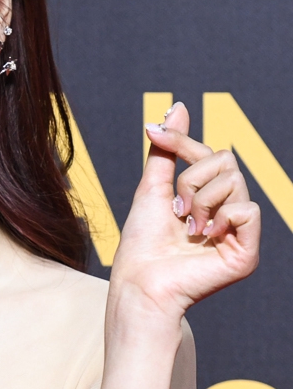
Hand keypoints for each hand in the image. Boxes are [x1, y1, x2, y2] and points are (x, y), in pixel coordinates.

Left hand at [109, 102, 259, 322]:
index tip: (154, 133)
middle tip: (176, 210)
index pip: (211, 155)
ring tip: (187, 229)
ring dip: (199, 202)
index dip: (184, 143)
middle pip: (226, 162)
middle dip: (192, 180)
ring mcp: (239, 234)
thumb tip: (178, 107)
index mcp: (208, 201)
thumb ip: (168, 151)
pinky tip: (204, 239)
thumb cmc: (141, 244)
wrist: (138, 281)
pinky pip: (249, 210)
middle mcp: (227, 215)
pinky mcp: (246, 254)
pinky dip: (221, 219)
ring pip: (235, 183)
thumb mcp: (152, 188)